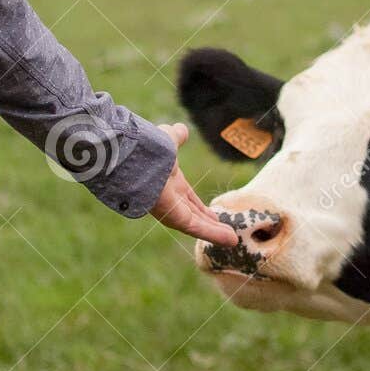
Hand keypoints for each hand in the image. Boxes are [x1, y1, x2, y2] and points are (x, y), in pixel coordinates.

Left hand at [149, 124, 237, 246]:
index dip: (201, 207)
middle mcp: (170, 199)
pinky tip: (231, 240)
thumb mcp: (168, 140)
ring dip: (215, 233)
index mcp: (170, 182)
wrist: (136, 157)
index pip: (188, 199)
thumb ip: (176, 137)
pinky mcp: (175, 219)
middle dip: (209, 224)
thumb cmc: (149, 148)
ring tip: (233, 241)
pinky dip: (214, 234)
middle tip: (225, 232)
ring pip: (197, 225)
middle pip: (193, 215)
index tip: (213, 214)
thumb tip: (182, 129)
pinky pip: (197, 228)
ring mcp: (171, 210)